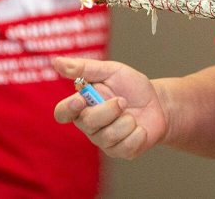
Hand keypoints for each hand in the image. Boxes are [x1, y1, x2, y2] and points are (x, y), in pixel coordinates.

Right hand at [52, 56, 167, 159]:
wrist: (158, 103)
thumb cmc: (131, 86)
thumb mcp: (111, 71)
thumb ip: (85, 68)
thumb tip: (56, 62)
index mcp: (82, 105)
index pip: (62, 113)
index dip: (68, 109)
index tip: (81, 100)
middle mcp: (89, 125)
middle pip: (88, 123)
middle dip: (109, 110)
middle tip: (123, 100)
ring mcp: (104, 141)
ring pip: (108, 137)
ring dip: (126, 121)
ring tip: (132, 114)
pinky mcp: (120, 152)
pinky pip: (126, 147)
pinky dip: (138, 133)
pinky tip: (140, 127)